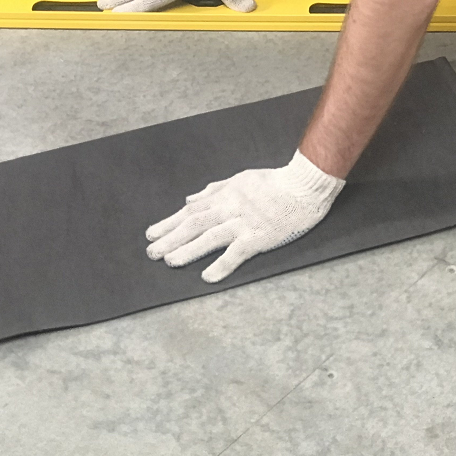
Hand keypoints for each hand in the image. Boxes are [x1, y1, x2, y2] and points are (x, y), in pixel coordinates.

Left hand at [145, 151, 344, 282]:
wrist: (304, 185)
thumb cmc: (274, 181)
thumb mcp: (240, 178)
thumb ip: (213, 189)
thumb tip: (189, 199)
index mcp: (224, 194)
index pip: (191, 210)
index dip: (170, 222)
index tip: (153, 233)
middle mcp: (229, 208)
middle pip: (194, 223)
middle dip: (170, 238)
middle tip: (151, 252)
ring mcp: (243, 223)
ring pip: (209, 237)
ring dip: (187, 250)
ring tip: (169, 262)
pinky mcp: (259, 237)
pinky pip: (236, 252)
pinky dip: (221, 265)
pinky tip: (207, 277)